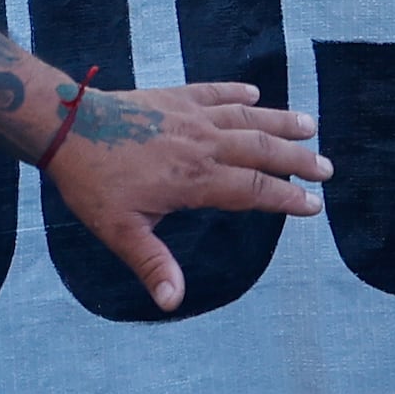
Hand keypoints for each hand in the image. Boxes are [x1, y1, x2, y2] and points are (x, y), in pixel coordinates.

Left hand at [37, 81, 328, 312]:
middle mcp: (202, 144)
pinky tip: (254, 93)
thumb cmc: (93, 183)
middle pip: (261, 151)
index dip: (286, 199)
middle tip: (326, 168)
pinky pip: (213, 91)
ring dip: (279, 122)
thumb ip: (153, 264)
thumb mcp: (121, 232)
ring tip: (309, 125)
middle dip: (297, 160)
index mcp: (196, 179)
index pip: (253, 190)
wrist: (67, 126)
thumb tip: (174, 302)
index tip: (313, 205)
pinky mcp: (173, 97)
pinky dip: (236, 92)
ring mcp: (189, 116)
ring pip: (246, 117)